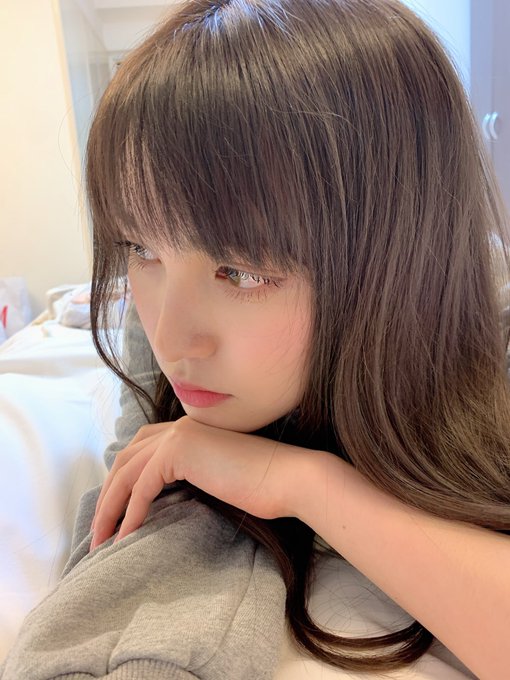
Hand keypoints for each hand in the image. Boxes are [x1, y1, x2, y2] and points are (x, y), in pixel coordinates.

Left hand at [90, 416, 306, 549]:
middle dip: (107, 496)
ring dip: (110, 508)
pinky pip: (142, 486)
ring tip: (103, 541)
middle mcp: (178, 427)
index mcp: (188, 430)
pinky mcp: (180, 452)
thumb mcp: (216, 478)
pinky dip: (130, 513)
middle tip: (99, 532)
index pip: (140, 450)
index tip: (113, 512)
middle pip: (126, 459)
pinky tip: (126, 537)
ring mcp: (178, 436)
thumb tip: (163, 501)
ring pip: (127, 472)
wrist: (289, 478)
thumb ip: (190, 476)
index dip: (120, 481)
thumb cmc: (263, 485)